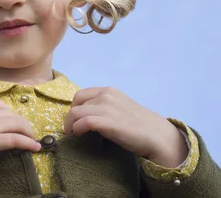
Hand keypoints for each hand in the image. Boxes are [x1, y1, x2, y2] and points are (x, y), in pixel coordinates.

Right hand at [0, 98, 40, 173]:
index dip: (9, 113)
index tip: (13, 121)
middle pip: (12, 114)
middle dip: (22, 123)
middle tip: (26, 132)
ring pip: (18, 124)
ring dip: (29, 132)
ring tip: (33, 139)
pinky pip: (17, 139)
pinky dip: (28, 143)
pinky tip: (35, 147)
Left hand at [64, 87, 187, 166]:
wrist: (158, 136)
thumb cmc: (138, 124)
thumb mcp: (119, 107)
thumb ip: (104, 105)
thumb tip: (85, 113)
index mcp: (109, 91)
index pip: (80, 95)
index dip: (74, 108)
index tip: (74, 120)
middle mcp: (106, 95)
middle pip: (76, 104)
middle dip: (70, 117)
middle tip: (71, 129)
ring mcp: (107, 108)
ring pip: (75, 113)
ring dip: (70, 125)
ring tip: (73, 134)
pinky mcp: (108, 122)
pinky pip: (83, 122)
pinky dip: (76, 129)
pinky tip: (80, 135)